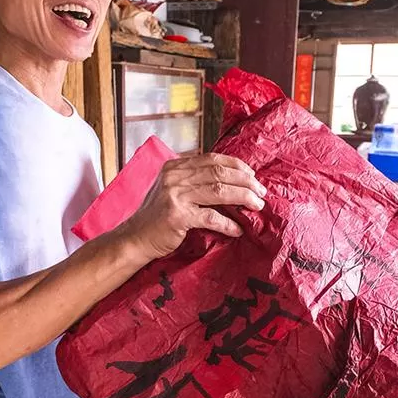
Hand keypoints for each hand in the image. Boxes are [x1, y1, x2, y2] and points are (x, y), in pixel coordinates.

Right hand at [121, 153, 266, 260]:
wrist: (135, 238)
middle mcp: (175, 176)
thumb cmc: (157, 216)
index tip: (253, 175)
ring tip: (257, 205)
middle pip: (219, 173)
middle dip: (245, 181)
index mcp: (175, 166)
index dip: (236, 165)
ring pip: (219, 191)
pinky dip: (228, 223)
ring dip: (243, 197)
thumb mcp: (172, 189)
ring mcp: (175, 195)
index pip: (212, 159)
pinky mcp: (177, 216)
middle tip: (261, 191)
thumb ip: (194, 180)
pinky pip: (211, 217)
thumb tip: (230, 180)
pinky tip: (238, 229)